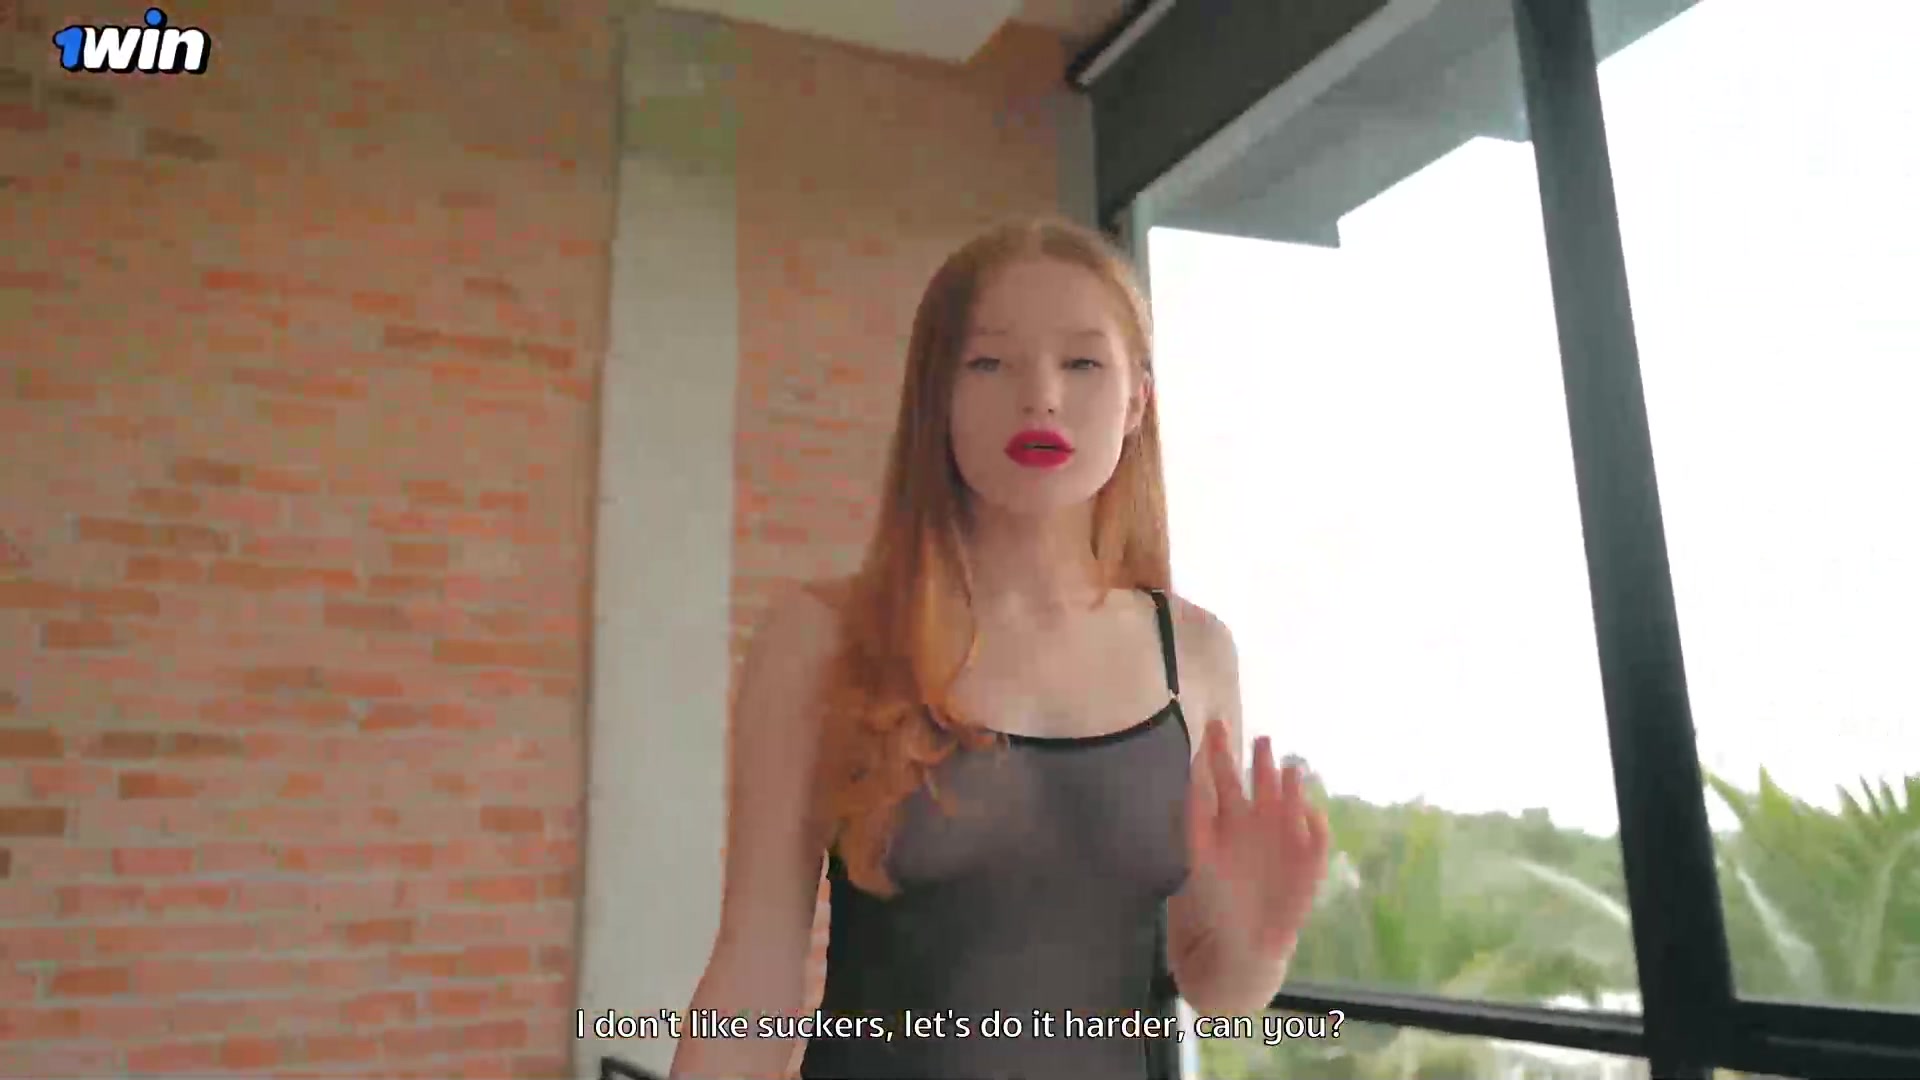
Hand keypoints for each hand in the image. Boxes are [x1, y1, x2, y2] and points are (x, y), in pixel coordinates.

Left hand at [1185, 718, 1331, 964]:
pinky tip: (1308, 811)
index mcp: (1227, 816)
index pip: (1221, 775)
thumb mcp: (1198, 858)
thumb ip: (1196, 823)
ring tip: (1288, 770)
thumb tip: (1192, 784)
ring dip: (1290, 784)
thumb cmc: (1217, 900)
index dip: (1219, 750)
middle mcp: (1258, 819)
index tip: (1215, 723)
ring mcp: (1286, 835)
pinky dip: (1314, 823)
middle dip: (1259, 759)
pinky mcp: (1310, 858)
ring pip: (1290, 799)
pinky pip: (1316, 835)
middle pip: (1259, 779)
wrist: (1246, 942)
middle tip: (1260, 739)